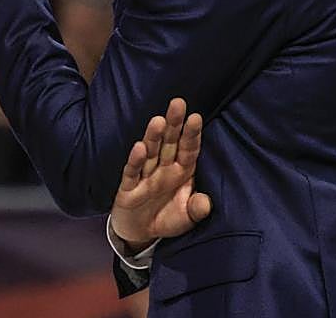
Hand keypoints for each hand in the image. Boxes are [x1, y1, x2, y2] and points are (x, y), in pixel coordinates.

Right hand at [111, 98, 211, 250]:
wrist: (139, 233)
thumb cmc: (167, 217)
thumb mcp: (187, 218)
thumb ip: (197, 209)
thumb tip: (206, 203)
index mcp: (181, 171)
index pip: (188, 149)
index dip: (192, 134)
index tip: (196, 118)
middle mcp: (164, 168)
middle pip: (169, 143)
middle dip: (174, 124)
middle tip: (178, 103)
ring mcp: (145, 175)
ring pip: (151, 152)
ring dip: (153, 137)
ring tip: (159, 121)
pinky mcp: (129, 187)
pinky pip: (133, 172)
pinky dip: (136, 160)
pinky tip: (139, 147)